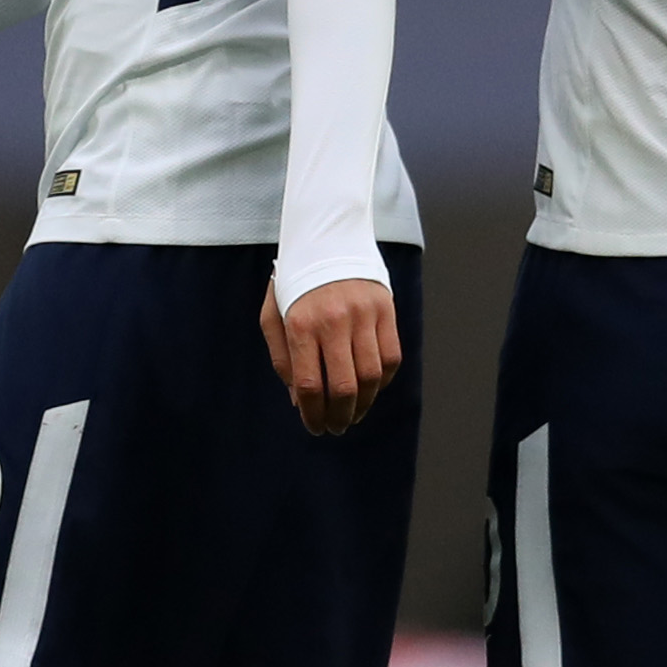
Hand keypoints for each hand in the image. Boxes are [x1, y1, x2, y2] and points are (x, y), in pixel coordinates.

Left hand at [261, 276, 399, 435]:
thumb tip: (297, 400)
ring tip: (353, 415)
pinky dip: (383, 381)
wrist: (327, 239)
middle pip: (343, 386)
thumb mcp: (274, 315)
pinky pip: (392, 358)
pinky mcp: (386, 310)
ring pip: (371, 377)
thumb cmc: (295, 282)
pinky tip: (371, 389)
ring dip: (363, 404)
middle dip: (339, 416)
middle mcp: (334, 321)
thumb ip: (283, 359)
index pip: (309, 384)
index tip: (315, 427)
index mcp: (301, 324)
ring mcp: (364, 315)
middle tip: (336, 428)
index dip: (312, 414)